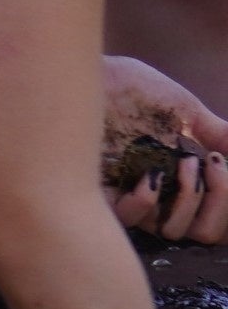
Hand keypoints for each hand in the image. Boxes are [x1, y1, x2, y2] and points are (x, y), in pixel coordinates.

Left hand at [101, 54, 227, 241]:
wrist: (94, 75)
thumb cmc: (135, 91)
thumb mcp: (184, 110)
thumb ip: (215, 132)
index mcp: (184, 178)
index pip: (217, 217)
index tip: (220, 162)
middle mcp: (162, 194)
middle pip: (204, 233)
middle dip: (221, 202)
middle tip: (208, 164)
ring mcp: (132, 195)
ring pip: (172, 231)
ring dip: (190, 198)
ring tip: (186, 162)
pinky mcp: (98, 192)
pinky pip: (127, 219)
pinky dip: (147, 200)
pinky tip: (150, 175)